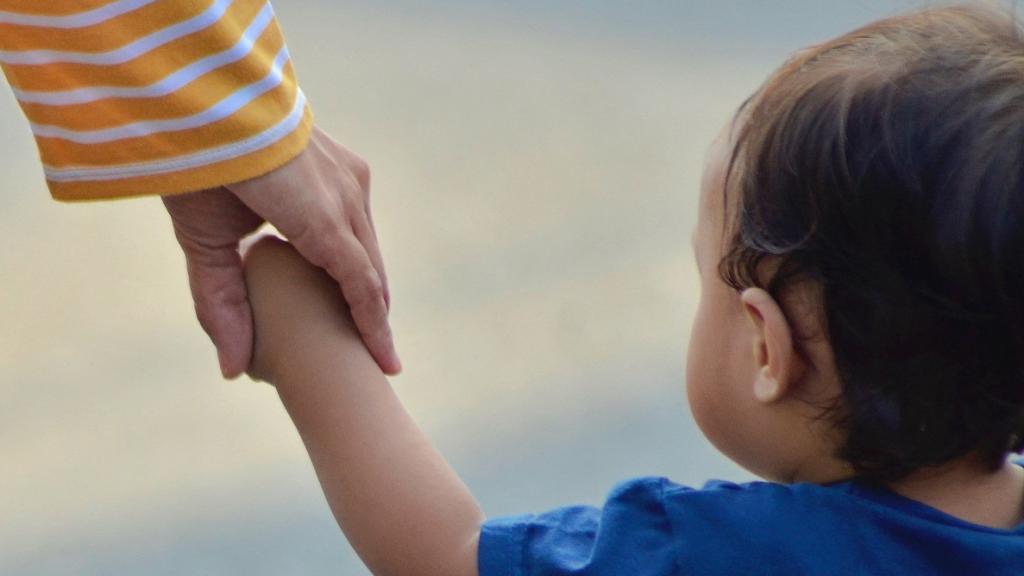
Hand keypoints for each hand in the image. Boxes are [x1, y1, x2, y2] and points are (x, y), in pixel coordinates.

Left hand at [163, 126, 399, 378]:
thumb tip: (234, 370)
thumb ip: (220, 302)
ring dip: (367, 284)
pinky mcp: (348, 164)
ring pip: (369, 246)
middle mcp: (347, 195)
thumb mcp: (203, 240)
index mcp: (319, 217)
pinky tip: (347, 273)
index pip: (360, 285)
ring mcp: (352, 175)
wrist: (210, 94)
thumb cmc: (201, 166)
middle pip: (372, 270)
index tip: (388, 367)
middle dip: (375, 315)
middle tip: (377, 358)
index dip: (374, 330)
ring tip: (364, 322)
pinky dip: (357, 252)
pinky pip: (361, 220)